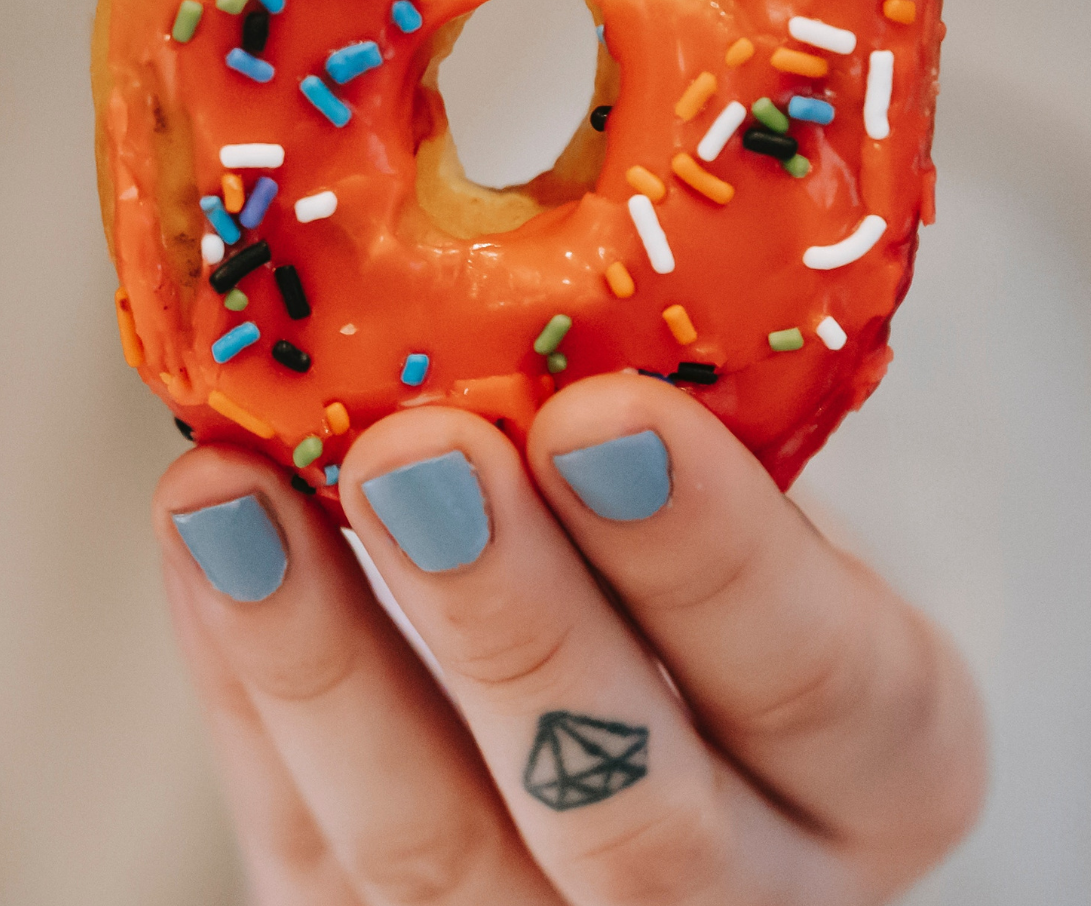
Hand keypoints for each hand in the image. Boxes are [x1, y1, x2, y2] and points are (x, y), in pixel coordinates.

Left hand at [153, 376, 985, 904]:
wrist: (640, 722)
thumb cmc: (709, 574)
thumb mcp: (764, 503)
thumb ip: (693, 434)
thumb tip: (545, 250)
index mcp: (883, 771)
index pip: (825, 689)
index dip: (714, 560)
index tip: (604, 413)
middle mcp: (748, 897)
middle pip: (636, 815)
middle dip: (513, 626)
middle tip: (415, 452)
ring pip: (439, 857)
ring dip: (321, 664)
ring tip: (231, 497)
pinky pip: (308, 855)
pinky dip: (243, 694)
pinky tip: (207, 546)